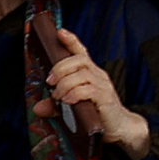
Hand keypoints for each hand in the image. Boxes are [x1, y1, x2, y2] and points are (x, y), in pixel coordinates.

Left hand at [34, 10, 148, 156]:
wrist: (119, 127)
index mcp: (90, 73)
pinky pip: (88, 89)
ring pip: (82, 74)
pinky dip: (75, 93)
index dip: (71, 41)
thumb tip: (38, 107)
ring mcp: (103, 86)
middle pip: (79, 60)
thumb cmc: (96, 114)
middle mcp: (98, 75)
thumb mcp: (72, 108)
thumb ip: (55, 106)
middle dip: (60, 68)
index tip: (60, 32)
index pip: (82, 52)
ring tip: (58, 96)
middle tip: (50, 81)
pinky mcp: (105, 98)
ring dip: (65, 84)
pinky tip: (67, 100)